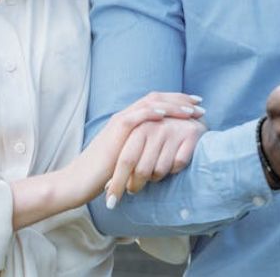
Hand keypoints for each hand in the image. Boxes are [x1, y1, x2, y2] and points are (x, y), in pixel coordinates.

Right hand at [68, 92, 203, 207]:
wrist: (79, 181)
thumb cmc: (104, 175)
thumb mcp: (130, 159)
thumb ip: (144, 152)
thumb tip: (165, 156)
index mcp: (130, 122)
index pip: (157, 104)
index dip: (177, 102)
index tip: (197, 106)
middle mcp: (125, 117)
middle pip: (156, 98)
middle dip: (180, 99)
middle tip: (200, 103)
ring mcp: (119, 123)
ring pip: (149, 104)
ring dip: (172, 105)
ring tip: (191, 110)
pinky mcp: (114, 133)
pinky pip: (135, 117)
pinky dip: (151, 113)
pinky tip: (166, 115)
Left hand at [106, 116, 206, 199]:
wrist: (189, 113)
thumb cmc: (157, 132)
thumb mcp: (138, 139)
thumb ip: (124, 159)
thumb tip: (107, 187)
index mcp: (138, 127)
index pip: (125, 161)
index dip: (117, 184)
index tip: (111, 204)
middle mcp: (155, 127)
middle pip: (142, 170)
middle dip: (135, 185)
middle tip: (133, 190)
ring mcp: (173, 130)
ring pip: (160, 170)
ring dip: (156, 176)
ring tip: (155, 168)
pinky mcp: (191, 135)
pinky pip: (178, 165)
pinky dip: (174, 168)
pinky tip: (173, 159)